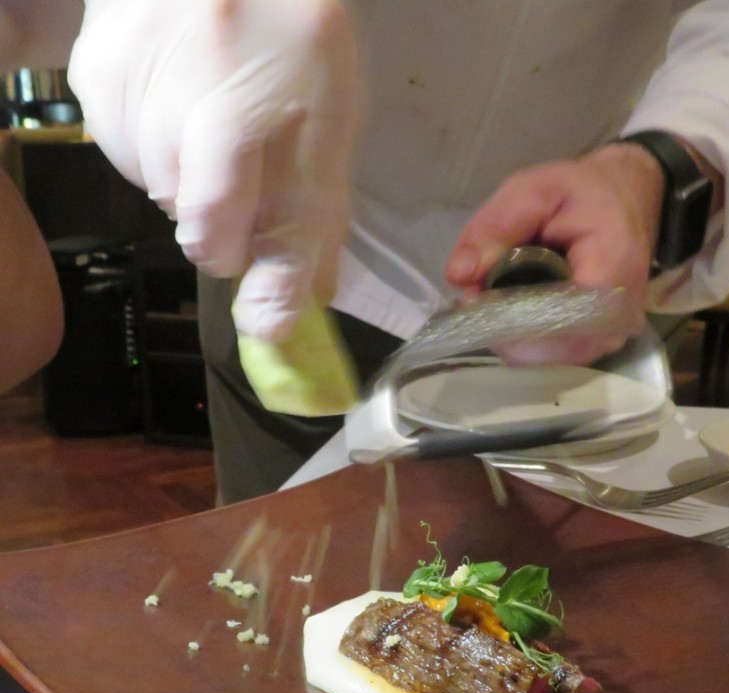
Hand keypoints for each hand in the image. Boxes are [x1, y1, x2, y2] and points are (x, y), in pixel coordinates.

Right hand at [68, 0, 359, 341]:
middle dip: (224, 239)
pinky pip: (119, 154)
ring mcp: (153, 63)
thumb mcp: (332, 113)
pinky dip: (146, 159)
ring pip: (160, 191)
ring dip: (185, 194)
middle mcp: (223, 71)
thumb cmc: (292, 38)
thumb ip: (323, 204)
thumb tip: (312, 295)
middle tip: (234, 220)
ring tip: (204, 147)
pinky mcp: (100, 63)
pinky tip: (167, 121)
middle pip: (210, 216)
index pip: (290, 211)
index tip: (269, 322)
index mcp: (305, 84)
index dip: (278, 282)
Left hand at [444, 142, 665, 364]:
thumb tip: (457, 276)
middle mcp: (618, 316)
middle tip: (478, 296)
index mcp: (610, 269)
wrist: (629, 197)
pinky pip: (559, 354)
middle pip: (549, 346)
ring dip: (514, 335)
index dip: (507, 318)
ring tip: (497, 299)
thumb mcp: (532, 190)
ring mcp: (613, 335)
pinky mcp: (604, 342)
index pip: (554, 318)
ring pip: (551, 356)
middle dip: (504, 328)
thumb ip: (494, 227)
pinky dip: (530, 338)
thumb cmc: (582, 192)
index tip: (474, 298)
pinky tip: (517, 310)